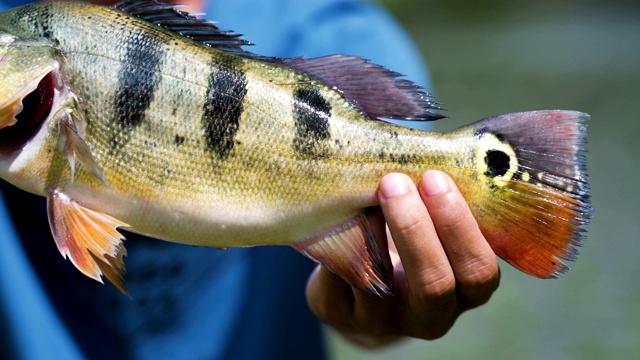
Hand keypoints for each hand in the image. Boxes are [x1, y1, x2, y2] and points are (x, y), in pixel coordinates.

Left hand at [306, 171, 499, 345]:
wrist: (361, 288)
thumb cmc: (408, 242)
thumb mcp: (434, 229)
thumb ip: (437, 203)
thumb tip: (422, 151)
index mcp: (466, 292)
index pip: (479, 270)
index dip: (459, 225)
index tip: (435, 178)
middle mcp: (432, 316)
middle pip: (435, 284)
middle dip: (415, 228)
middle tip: (395, 181)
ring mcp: (385, 322)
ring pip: (381, 282)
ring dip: (371, 229)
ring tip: (363, 190)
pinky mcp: (345, 315)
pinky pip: (342, 276)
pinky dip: (342, 238)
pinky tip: (340, 208)